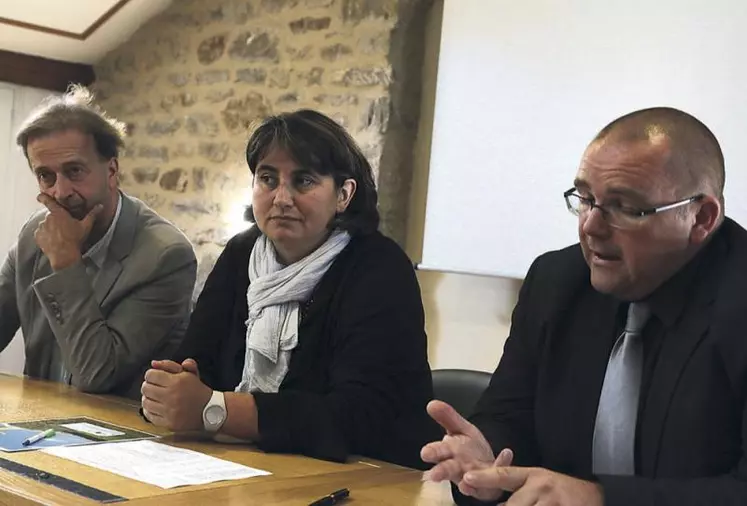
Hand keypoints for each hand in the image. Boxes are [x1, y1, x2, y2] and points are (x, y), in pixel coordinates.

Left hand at [34, 194, 101, 270]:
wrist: (64, 255)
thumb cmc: (75, 239)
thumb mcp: (86, 226)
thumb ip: (92, 214)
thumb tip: (100, 206)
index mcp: (58, 213)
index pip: (48, 201)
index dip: (43, 197)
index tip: (40, 196)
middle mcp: (47, 218)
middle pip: (50, 216)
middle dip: (56, 220)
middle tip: (64, 228)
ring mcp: (41, 227)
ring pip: (45, 225)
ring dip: (50, 228)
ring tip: (59, 236)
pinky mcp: (38, 236)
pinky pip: (41, 233)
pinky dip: (45, 236)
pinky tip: (53, 241)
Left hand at [141, 361, 211, 431]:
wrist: (210, 410)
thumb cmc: (198, 390)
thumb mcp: (189, 373)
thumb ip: (171, 365)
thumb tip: (154, 363)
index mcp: (177, 382)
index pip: (150, 375)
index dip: (151, 374)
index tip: (155, 377)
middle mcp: (172, 396)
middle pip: (145, 388)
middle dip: (148, 385)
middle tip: (154, 387)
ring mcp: (170, 411)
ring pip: (145, 402)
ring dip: (148, 398)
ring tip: (154, 397)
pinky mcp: (169, 423)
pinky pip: (149, 416)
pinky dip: (149, 411)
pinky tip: (154, 407)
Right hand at [421, 400, 513, 500]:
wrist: (488, 468)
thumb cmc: (470, 450)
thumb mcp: (460, 429)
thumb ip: (447, 417)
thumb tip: (431, 404)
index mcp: (450, 452)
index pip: (438, 451)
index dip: (432, 452)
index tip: (425, 453)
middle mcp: (458, 467)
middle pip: (448, 469)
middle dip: (441, 472)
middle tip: (434, 475)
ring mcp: (474, 478)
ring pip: (467, 482)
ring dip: (466, 483)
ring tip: (465, 480)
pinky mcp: (490, 485)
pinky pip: (496, 477)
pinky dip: (501, 463)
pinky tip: (505, 454)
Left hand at [462, 467, 603, 505]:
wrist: (596, 493)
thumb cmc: (560, 491)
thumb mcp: (538, 482)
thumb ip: (516, 491)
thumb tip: (493, 504)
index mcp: (533, 476)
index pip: (504, 475)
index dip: (484, 477)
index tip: (466, 477)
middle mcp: (542, 487)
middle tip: (514, 505)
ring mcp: (554, 502)